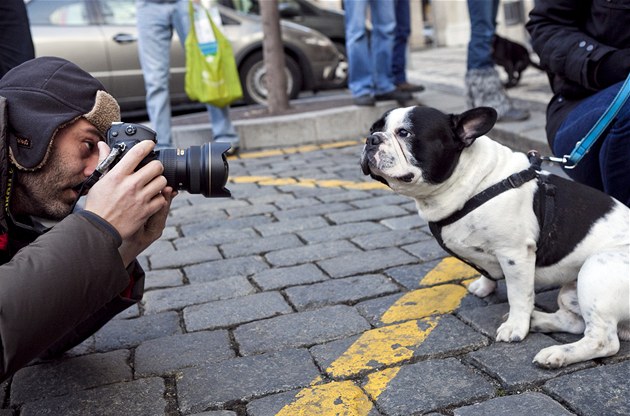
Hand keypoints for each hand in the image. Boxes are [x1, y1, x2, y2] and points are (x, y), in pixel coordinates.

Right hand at [84, 140, 175, 264]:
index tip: (151, 144)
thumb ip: (105, 161)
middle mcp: (131, 185)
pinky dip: (159, 199)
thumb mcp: (99, 181)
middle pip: (156, 166)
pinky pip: (162, 199)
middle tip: (152, 170)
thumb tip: (103, 145)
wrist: (99, 228)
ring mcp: (140, 198)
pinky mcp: (146, 211)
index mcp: (118, 175)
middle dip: (156, 167)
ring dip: (160, 182)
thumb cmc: (97, 205)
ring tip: (153, 185)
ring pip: (162, 182)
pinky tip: (152, 199)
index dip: (147, 145)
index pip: (137, 153)